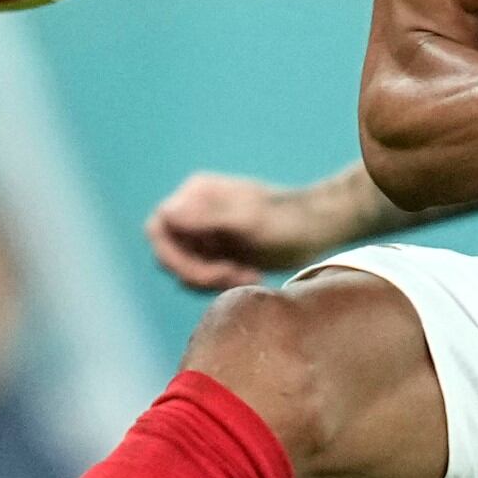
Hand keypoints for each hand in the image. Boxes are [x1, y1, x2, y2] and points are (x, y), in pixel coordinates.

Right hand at [148, 172, 308, 290]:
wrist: (318, 228)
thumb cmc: (288, 221)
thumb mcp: (249, 220)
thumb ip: (207, 216)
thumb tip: (166, 213)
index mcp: (195, 195)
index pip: (159, 229)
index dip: (175, 256)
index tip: (212, 272)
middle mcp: (192, 211)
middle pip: (167, 252)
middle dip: (197, 272)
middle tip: (232, 277)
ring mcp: (202, 231)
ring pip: (182, 267)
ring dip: (210, 280)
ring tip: (246, 277)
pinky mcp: (214, 250)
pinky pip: (198, 274)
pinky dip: (218, 283)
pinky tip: (249, 277)